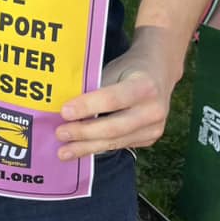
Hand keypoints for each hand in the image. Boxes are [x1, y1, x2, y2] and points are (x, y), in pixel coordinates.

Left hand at [55, 55, 170, 160]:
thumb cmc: (129, 69)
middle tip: (60, 134)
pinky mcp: (150, 139)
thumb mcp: (114, 69)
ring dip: (87, 147)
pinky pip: (120, 145)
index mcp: (144, 86)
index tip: (64, 112)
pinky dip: (99, 147)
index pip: (111, 99)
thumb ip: (96, 88)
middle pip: (113, 127)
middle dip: (84, 133)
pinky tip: (82, 148)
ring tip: (65, 151)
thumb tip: (67, 109)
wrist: (159, 73)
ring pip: (115, 141)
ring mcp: (154, 128)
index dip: (86, 107)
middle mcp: (153, 110)